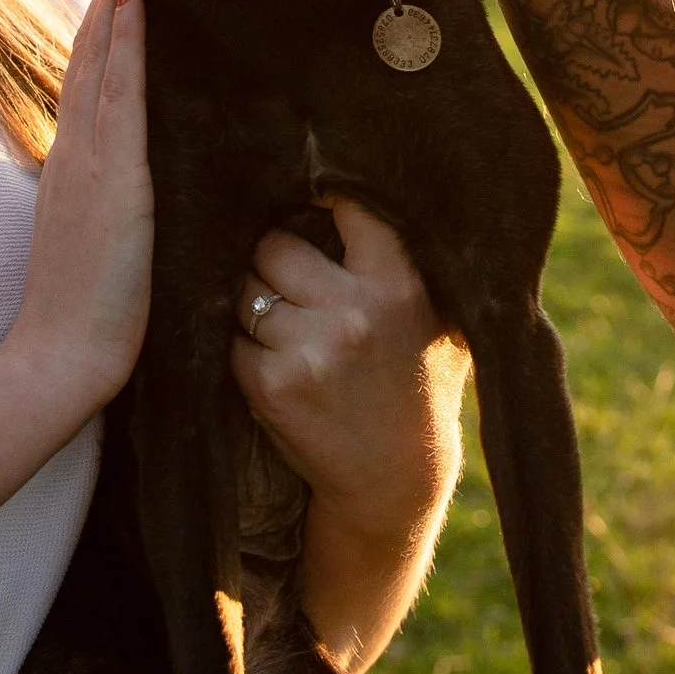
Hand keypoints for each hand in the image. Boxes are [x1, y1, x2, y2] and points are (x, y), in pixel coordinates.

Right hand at [0, 0, 152, 443]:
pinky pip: (122, 98)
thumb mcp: (90, 251)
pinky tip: (134, 17)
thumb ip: (101, 218)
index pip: (82, 102)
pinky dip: (126, 51)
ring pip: (99, 76)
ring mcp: (88, 166)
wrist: (61, 355)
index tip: (106, 13)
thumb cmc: (81, 321)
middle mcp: (72, 162)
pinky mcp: (113, 177)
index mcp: (68, 179)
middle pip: (83, 77)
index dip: (92, 55)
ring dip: (112, 24)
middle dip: (99, 25)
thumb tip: (120, 204)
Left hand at [233, 198, 468, 542]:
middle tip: (285, 274)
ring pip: (245, 291)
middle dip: (272, 256)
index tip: (307, 199)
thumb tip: (361, 194)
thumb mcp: (442, 319)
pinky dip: (242, 345)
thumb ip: (412, 261)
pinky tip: (272, 359)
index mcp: (399, 283)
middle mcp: (353, 312)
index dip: (318, 195)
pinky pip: (232, 339)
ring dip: (252, 301)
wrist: (397, 479)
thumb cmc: (422, 386)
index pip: (346, 205)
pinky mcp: (270, 385)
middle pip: (274, 245)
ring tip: (281, 321)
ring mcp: (308, 349)